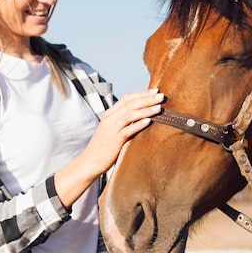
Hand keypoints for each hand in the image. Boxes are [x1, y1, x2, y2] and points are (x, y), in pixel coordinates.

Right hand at [54, 89, 163, 207]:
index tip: (155, 91)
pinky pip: (127, 130)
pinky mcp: (113, 141)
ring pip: (129, 114)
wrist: (89, 162)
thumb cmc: (104, 147)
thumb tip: (141, 116)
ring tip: (159, 107)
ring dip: (145, 110)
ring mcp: (111, 129)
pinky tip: (148, 121)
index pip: (127, 98)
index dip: (141, 93)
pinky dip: (138, 125)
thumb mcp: (112, 129)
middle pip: (130, 103)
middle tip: (161, 96)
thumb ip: (123, 121)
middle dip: (147, 98)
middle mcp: (110, 119)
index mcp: (110, 114)